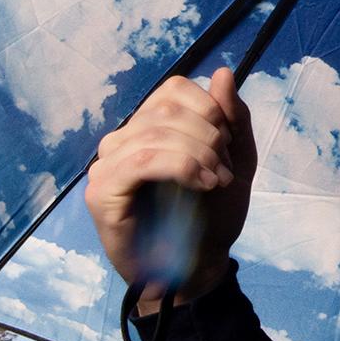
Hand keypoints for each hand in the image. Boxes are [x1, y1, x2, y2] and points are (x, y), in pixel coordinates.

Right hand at [85, 67, 257, 312]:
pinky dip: (182, 166)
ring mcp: (107, 165)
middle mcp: (121, 140)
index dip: (210, 110)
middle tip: (224, 171)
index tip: (227, 147)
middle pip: (167, 107)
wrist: (198, 267)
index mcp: (147, 128)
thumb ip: (234, 118)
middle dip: (209, 135)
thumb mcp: (236, 160)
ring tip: (216, 182)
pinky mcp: (102, 193)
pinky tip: (201, 185)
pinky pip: (142, 159)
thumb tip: (222, 73)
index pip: (174, 89)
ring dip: (200, 154)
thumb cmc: (211, 216)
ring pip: (157, 131)